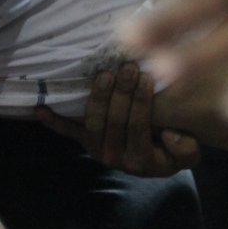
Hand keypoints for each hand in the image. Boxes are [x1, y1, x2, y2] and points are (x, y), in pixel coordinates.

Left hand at [36, 63, 199, 175]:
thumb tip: (168, 133)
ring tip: (106, 73)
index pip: (138, 127)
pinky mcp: (84, 141)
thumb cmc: (172, 150)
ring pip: (92, 121)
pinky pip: (67, 132)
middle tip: (128, 67)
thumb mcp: (187, 154)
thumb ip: (184, 149)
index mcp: (141, 160)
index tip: (147, 78)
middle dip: (122, 92)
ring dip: (98, 96)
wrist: (154, 161)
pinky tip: (39, 110)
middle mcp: (114, 157)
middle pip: (114, 121)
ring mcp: (96, 148)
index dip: (141, 103)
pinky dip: (53, 121)